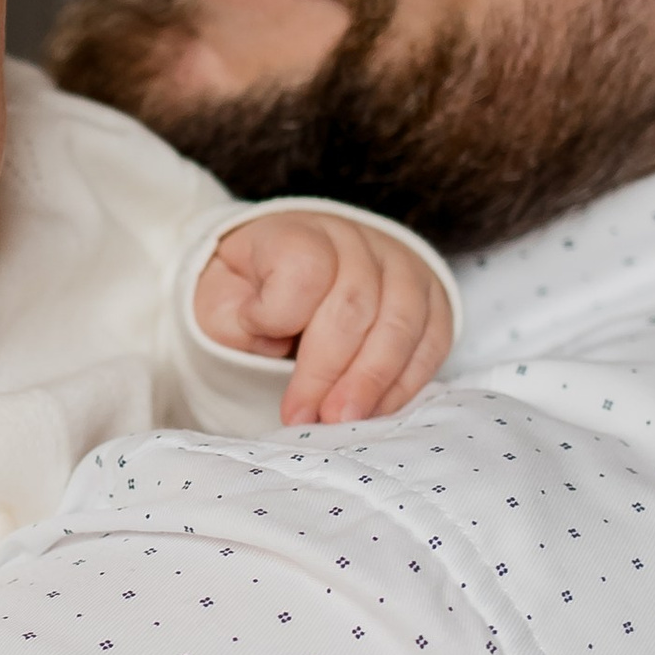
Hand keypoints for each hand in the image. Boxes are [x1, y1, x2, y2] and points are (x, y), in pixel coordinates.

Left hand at [197, 209, 453, 425]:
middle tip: (308, 418)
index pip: (305, 267)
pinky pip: (432, 341)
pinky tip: (374, 411)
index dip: (280, 313)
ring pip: (401, 325)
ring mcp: (401, 266)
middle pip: (355, 304)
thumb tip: (274, 342)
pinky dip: (405, 383)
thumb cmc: (254, 292)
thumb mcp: (222, 298)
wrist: (292, 268)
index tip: (258, 340)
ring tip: (343, 422)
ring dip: (372, 382)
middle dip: (330, 371)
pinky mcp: (432, 298)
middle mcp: (357, 242)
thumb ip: (235, 319)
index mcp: (299, 232)